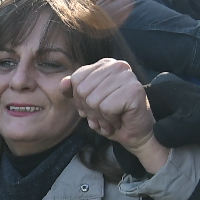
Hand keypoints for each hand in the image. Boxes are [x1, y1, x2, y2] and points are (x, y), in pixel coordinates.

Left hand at [64, 59, 169, 173]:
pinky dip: (110, 120)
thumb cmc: (112, 118)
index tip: (95, 108)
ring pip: (94, 101)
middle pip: (83, 90)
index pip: (76, 79)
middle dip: (91, 110)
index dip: (81, 100)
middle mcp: (118, 66)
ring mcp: (128, 77)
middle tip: (105, 116)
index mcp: (106, 64)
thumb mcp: (87, 103)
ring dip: (101, 117)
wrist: (135, 135)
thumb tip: (64, 83)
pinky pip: (107, 108)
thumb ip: (74, 91)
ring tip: (112, 119)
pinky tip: (120, 120)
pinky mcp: (134, 91)